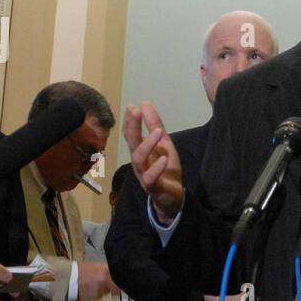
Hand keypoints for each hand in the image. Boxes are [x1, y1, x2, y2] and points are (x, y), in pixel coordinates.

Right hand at [77, 261, 116, 300]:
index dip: (119, 282)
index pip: (120, 278)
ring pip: (107, 291)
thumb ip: (106, 271)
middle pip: (116, 287)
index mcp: (106, 269)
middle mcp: (106, 278)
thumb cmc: (79, 271)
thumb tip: (113, 275)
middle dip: (112, 288)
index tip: (118, 284)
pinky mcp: (96, 295)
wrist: (68, 278)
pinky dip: (95, 294)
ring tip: (92, 285)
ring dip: (102, 290)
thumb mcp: (95, 266)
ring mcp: (102, 287)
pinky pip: (99, 296)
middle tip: (105, 285)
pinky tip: (89, 289)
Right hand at [123, 102, 183, 223]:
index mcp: (140, 150)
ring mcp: (144, 174)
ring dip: (147, 144)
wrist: (171, 197)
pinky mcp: (153, 187)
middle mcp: (138, 162)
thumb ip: (154, 125)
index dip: (130, 120)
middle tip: (134, 111)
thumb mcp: (164, 143)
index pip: (130, 133)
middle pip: (131, 143)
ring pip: (139, 159)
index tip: (132, 106)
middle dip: (132, 126)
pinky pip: (150, 178)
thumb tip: (145, 103)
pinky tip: (162, 159)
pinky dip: (156, 169)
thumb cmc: (164, 168)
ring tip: (157, 132)